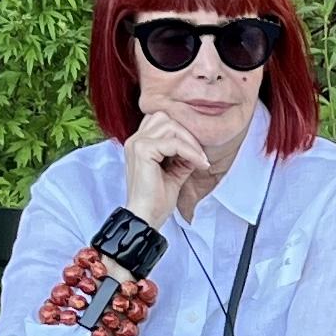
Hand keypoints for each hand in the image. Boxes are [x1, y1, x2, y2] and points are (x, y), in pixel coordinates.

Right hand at [120, 111, 210, 226]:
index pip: (162, 120)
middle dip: (187, 134)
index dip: (182, 132)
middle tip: (200, 155)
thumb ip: (183, 154)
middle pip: (166, 118)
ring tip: (200, 160)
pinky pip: (173, 143)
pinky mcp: (142, 151)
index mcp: (139, 143)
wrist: (146, 217)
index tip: (197, 152)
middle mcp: (134, 140)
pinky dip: (190, 152)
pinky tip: (199, 164)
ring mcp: (136, 144)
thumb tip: (198, 144)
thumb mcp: (175, 170)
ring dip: (190, 142)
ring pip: (171, 126)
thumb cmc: (157, 198)